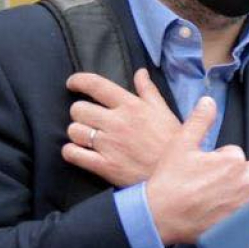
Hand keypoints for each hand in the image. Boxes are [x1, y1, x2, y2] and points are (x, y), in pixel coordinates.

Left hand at [61, 70, 183, 187]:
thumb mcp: (165, 112)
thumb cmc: (171, 143)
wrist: (177, 176)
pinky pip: (73, 154)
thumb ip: (149, 90)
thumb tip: (140, 72)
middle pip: (78, 109)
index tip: (73, 84)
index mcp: (131, 106)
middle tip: (89, 119)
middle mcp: (116, 122)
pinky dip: (71, 152)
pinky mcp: (104, 165)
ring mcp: (109, 144)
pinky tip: (79, 152)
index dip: (77, 81)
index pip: (95, 85)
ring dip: (77, 133)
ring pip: (74, 130)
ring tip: (87, 137)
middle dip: (81, 112)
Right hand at [143, 97, 248, 245]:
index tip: (208, 169)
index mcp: (232, 160)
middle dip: (242, 173)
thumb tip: (209, 102)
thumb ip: (199, 120)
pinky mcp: (243, 222)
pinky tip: (238, 210)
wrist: (160, 215)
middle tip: (219, 181)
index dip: (222, 160)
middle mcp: (244, 182)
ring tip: (227, 196)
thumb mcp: (181, 144)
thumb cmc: (169, 182)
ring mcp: (246, 204)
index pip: (237, 154)